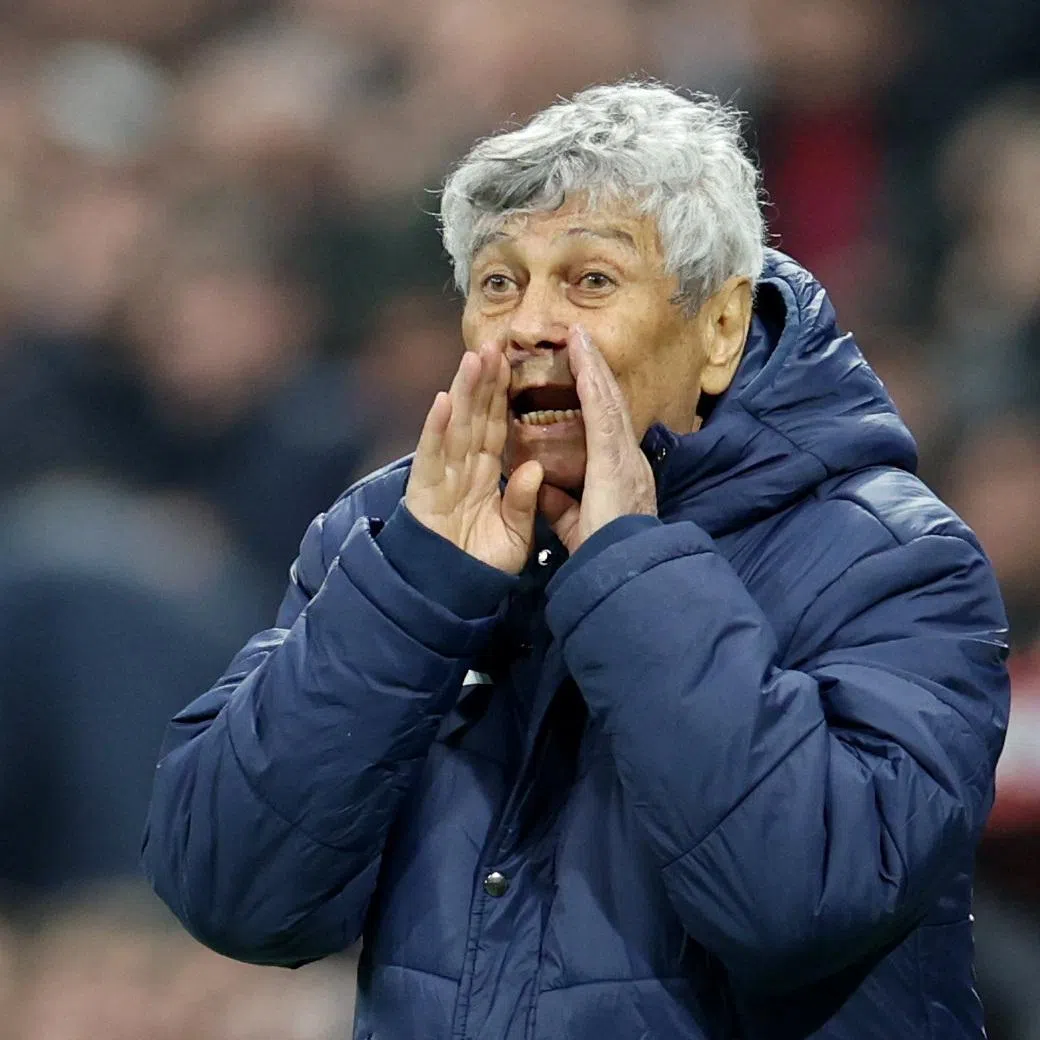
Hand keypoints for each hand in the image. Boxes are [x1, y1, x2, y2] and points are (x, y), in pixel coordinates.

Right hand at [405, 342, 544, 574]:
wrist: (453, 595)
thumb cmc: (482, 563)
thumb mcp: (516, 533)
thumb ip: (525, 501)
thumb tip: (536, 470)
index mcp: (486, 474)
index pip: (497, 426)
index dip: (503, 394)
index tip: (513, 362)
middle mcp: (462, 468)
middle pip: (475, 416)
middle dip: (484, 380)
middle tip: (495, 343)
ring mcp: (441, 477)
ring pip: (455, 426)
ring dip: (463, 392)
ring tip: (473, 359)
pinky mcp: (423, 491)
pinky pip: (432, 456)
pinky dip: (436, 429)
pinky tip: (444, 401)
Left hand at [538, 326, 656, 553]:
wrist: (624, 569)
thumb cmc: (604, 554)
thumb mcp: (576, 524)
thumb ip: (562, 503)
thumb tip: (543, 487)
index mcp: (620, 474)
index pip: (604, 427)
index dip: (594, 397)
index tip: (583, 373)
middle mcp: (628, 458)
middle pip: (610, 405)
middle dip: (595, 371)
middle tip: (581, 339)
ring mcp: (625, 454)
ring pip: (608, 400)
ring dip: (593, 366)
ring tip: (579, 336)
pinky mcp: (614, 456)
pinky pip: (601, 409)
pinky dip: (591, 380)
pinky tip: (580, 356)